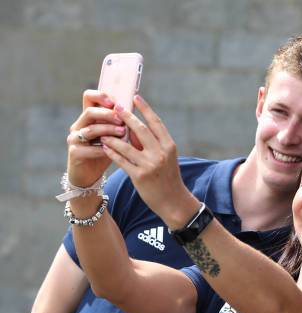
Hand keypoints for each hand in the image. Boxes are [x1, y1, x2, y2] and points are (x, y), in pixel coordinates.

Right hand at [66, 90, 126, 186]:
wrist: (90, 174)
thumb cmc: (106, 152)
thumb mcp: (114, 136)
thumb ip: (120, 125)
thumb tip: (136, 113)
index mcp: (88, 118)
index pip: (89, 98)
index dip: (101, 96)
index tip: (115, 102)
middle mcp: (79, 125)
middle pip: (90, 112)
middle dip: (107, 114)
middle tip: (122, 119)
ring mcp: (74, 138)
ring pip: (90, 130)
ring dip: (107, 130)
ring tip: (122, 132)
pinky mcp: (74, 152)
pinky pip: (89, 148)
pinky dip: (102, 149)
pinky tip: (113, 150)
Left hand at [100, 95, 200, 228]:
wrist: (173, 201)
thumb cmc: (169, 177)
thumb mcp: (167, 158)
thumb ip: (154, 143)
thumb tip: (135, 128)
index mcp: (170, 146)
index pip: (156, 122)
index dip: (145, 108)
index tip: (135, 96)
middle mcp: (161, 153)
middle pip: (140, 129)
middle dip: (126, 116)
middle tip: (115, 107)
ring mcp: (150, 165)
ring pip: (126, 145)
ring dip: (112, 136)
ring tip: (102, 130)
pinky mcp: (139, 176)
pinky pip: (121, 160)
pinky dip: (112, 152)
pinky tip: (104, 146)